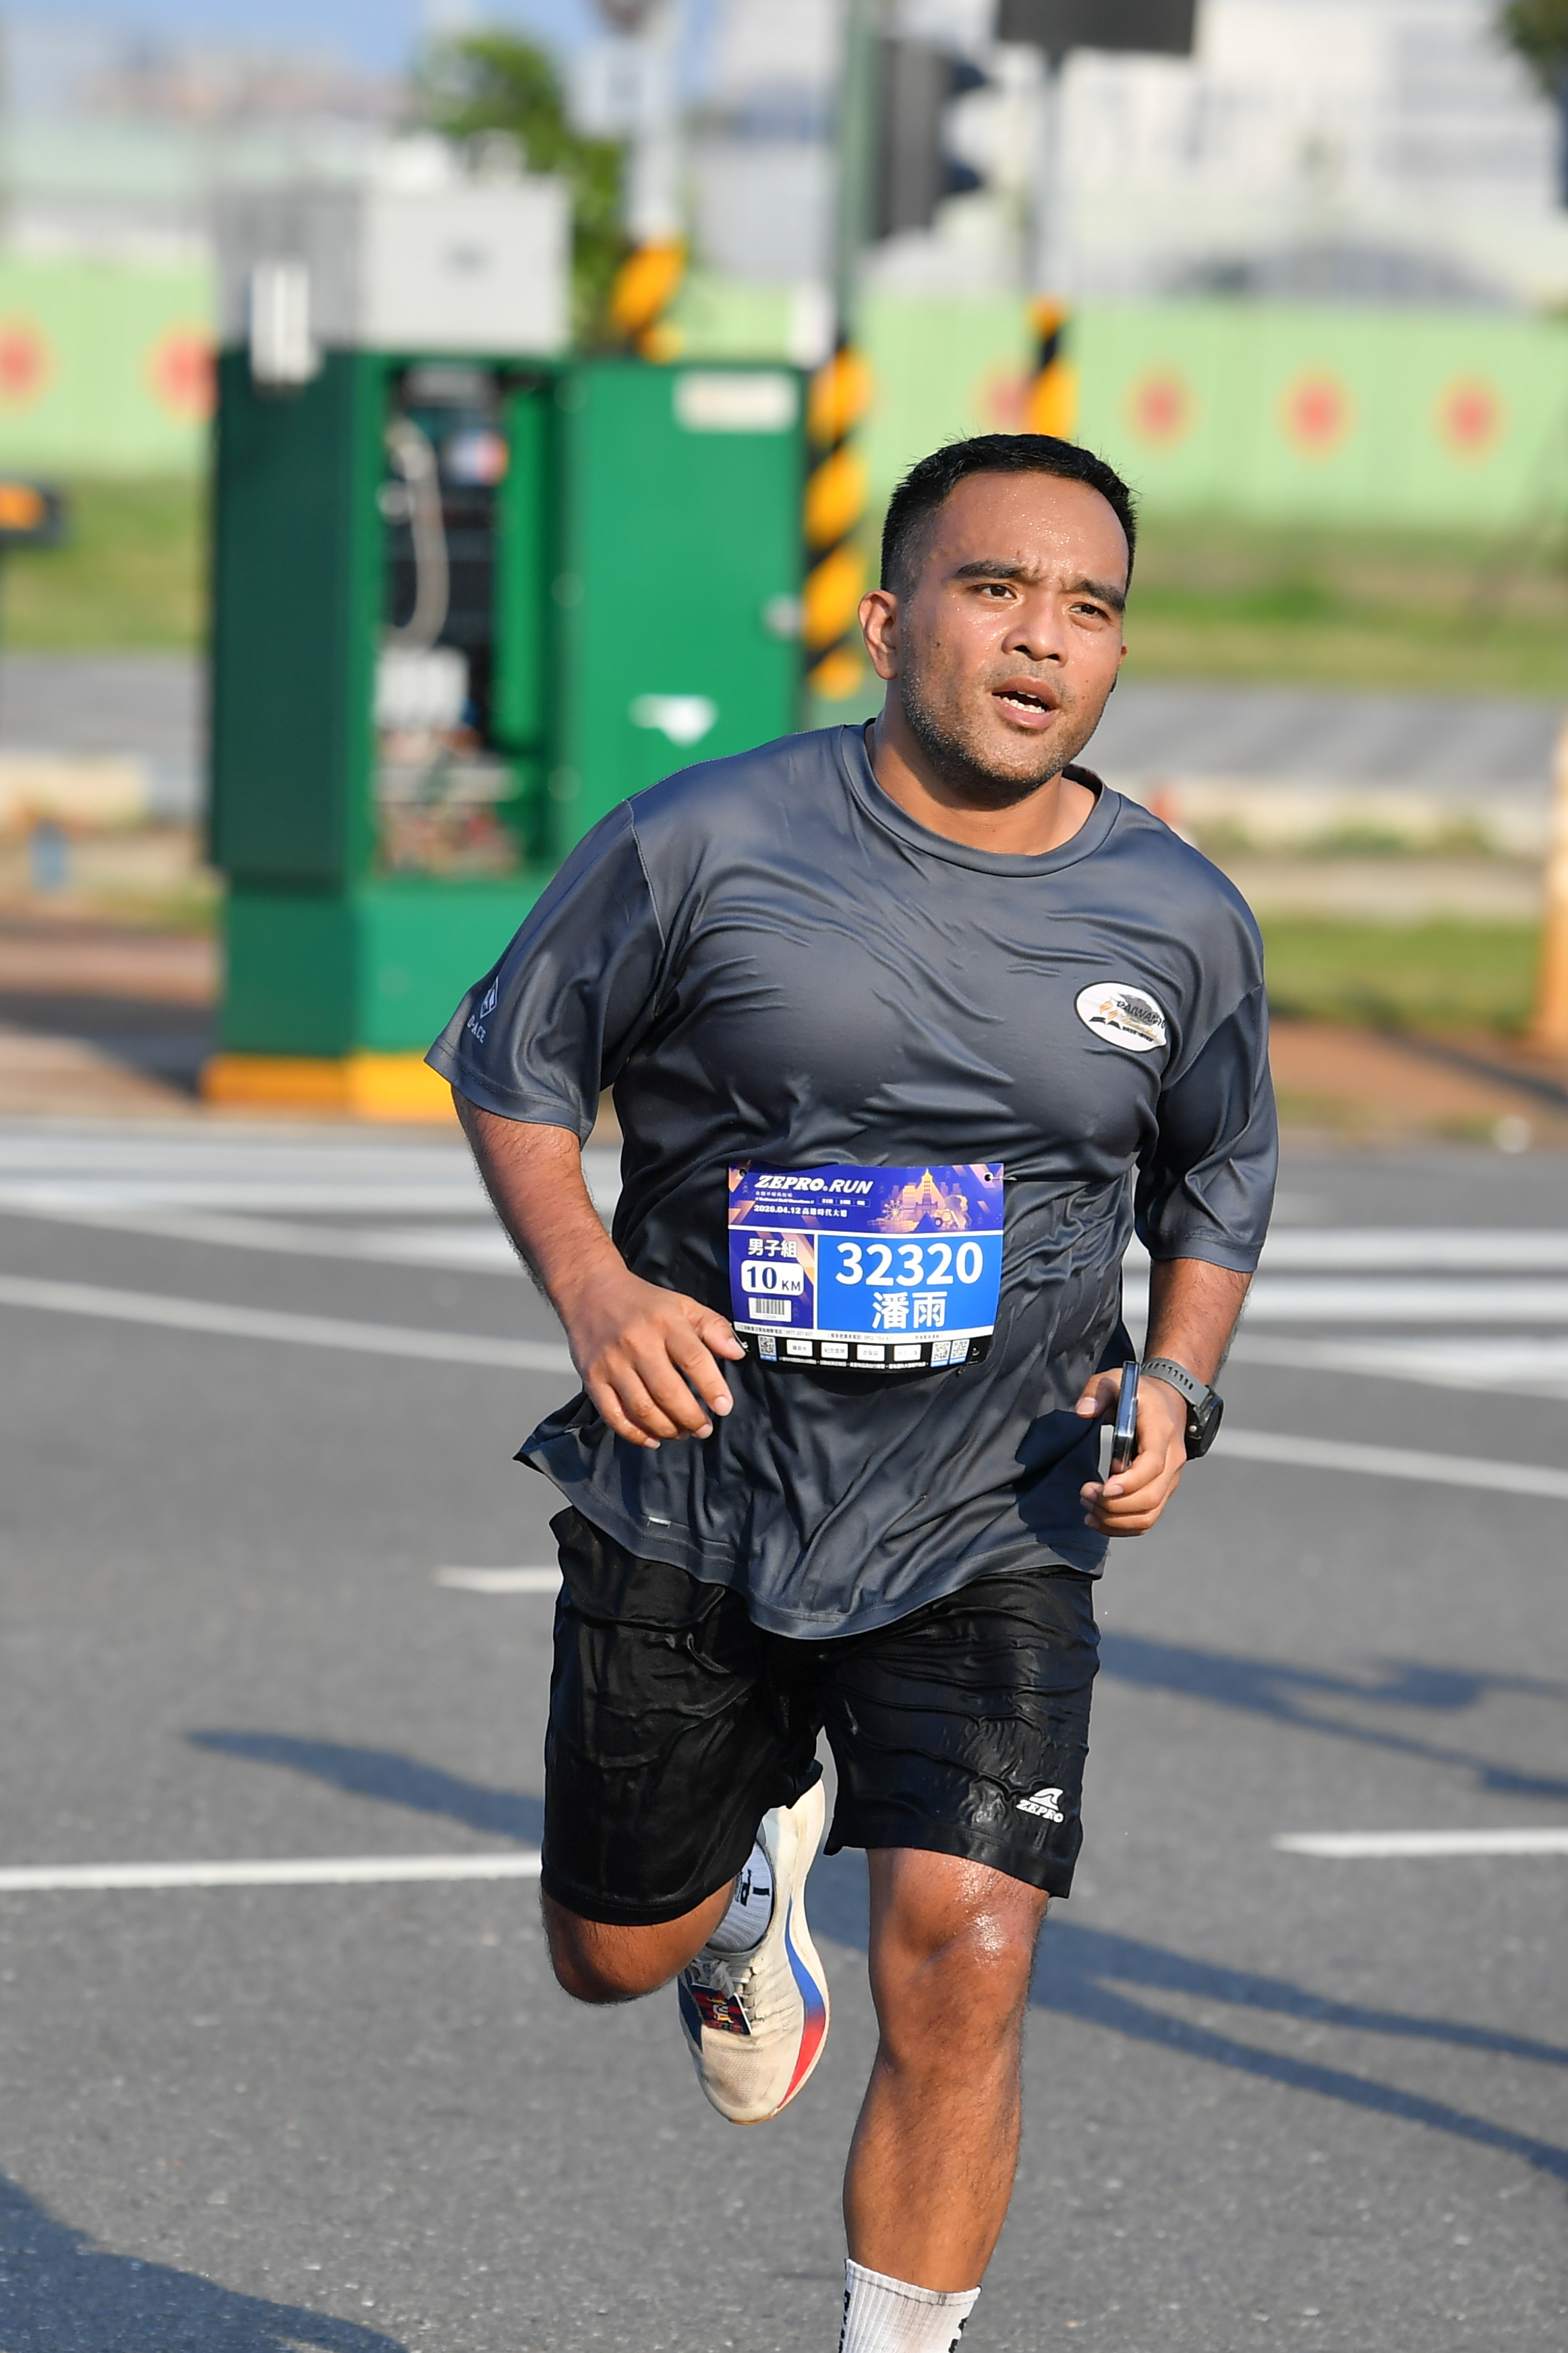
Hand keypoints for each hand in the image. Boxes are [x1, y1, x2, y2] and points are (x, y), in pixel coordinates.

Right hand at [559, 1261, 744, 1449]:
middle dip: (691, 1418)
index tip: (725, 1407)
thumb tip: (737, 1354)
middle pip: (668, 1391)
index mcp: (665, 1322)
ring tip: (682, 1433)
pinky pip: (614, 1415)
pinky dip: (635, 1434)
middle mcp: (637, 1343)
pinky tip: (653, 1439)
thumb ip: (713, 1327)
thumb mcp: (683, 1305)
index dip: (712, 1387)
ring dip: (667, 1429)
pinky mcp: (591, 1378)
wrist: (590, 1292)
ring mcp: (611, 1363)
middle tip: (704, 1429)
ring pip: (642, 1408)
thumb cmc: (645, 1303)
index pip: (693, 1359)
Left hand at [1075, 1368, 1187, 1536]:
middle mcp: (1173, 1460)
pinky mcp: (1162, 1490)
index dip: (1129, 1482)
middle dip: (1114, 1505)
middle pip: (1150, 1497)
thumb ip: (1098, 1390)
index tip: (1102, 1488)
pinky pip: (1147, 1519)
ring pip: (1149, 1514)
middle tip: (1084, 1495)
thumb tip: (1083, 1412)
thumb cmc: (1138, 1393)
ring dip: (1116, 1519)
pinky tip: (1098, 1520)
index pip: (1153, 1465)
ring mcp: (1170, 1479)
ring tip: (1088, 1509)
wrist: (1169, 1401)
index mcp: (1162, 1432)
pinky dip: (1122, 1526)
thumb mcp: (1116, 1379)